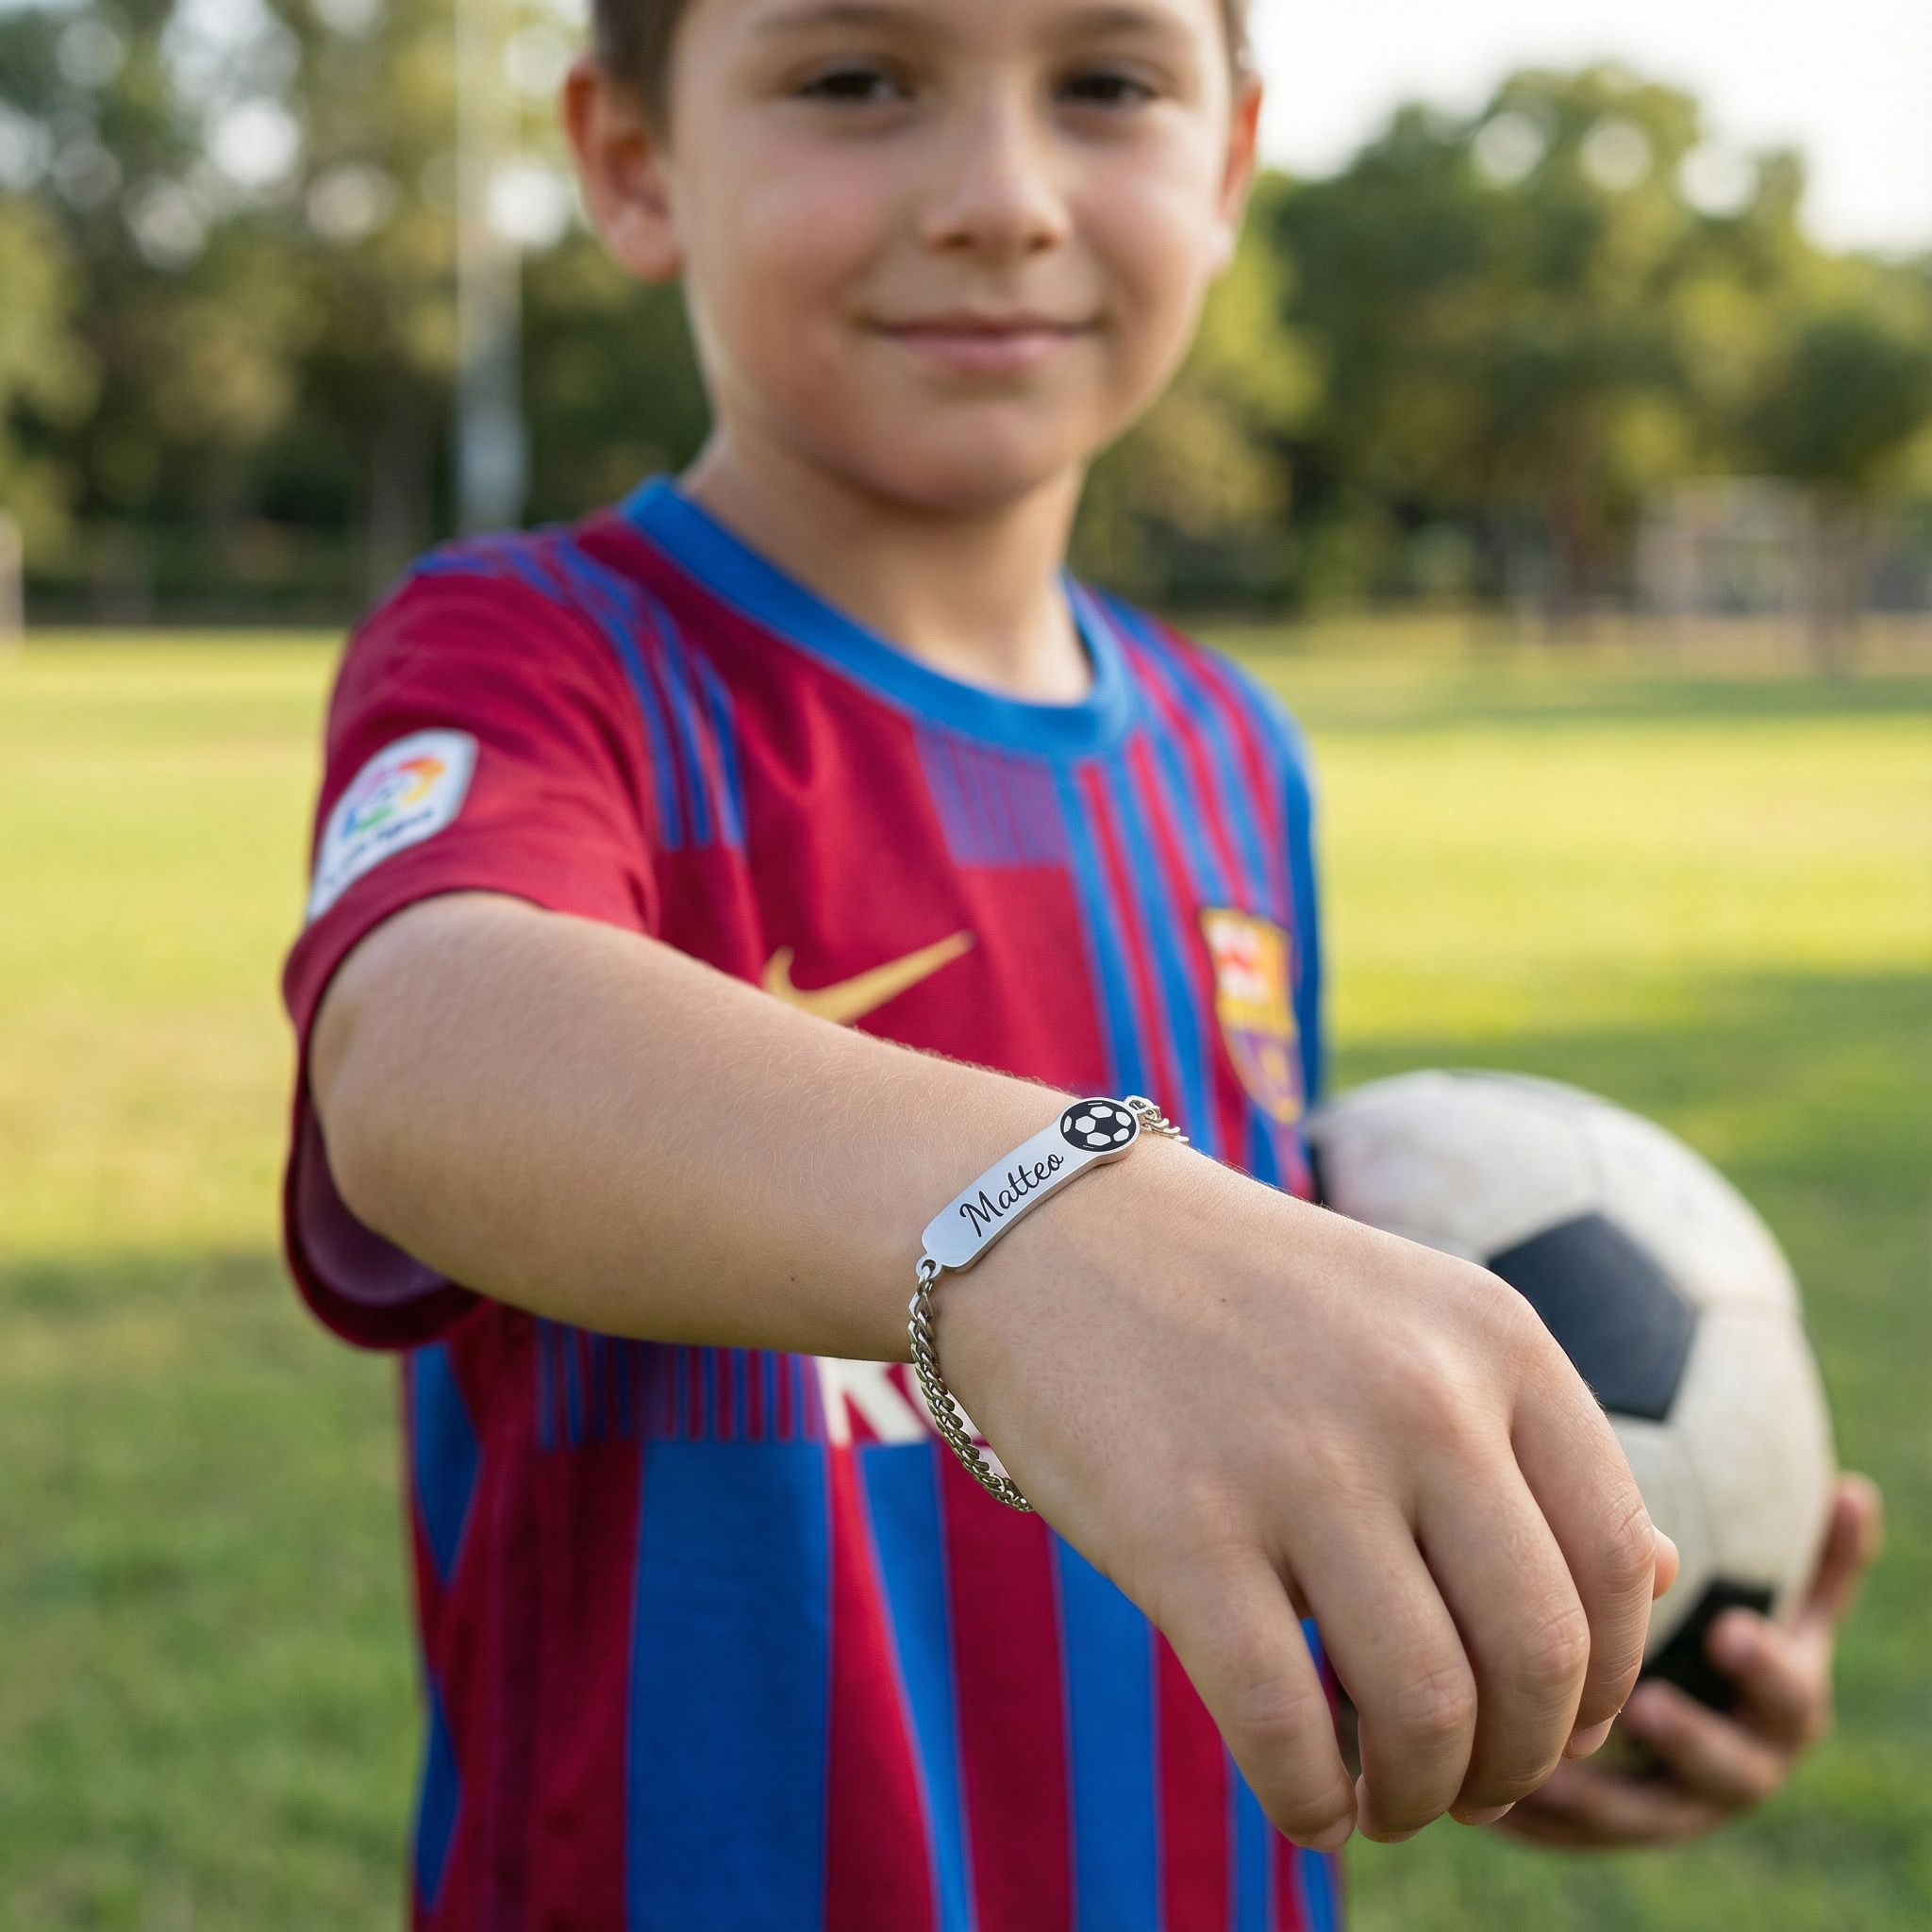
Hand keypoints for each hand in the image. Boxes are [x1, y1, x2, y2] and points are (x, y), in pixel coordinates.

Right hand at [938, 1138, 1671, 1848]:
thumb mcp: (1414, 1316)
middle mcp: (1418, 1396)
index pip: (1619, 1561)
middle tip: (1477, 1785)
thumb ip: (1531, 1438)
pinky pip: (1286, 1728)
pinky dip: (1311, 1804)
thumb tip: (1663, 1578)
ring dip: (1425, 1798)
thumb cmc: (1242, 1292)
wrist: (1050, 1229)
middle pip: (1540, 1655)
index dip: (1606, 1680)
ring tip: (1388, 1800)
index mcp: (1495, 1337)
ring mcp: (1300, 1463)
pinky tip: (1305, 1802)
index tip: (1555, 1722)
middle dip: (1524, 1761)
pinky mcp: (1182, 1532)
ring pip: (1427, 1710)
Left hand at [1498, 1473, 1882, 1847]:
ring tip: (1551, 1761)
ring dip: (1599, 1792)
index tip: (1729, 1627)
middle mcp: (1735, 1763)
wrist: (1669, 1699)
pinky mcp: (1606, 1826)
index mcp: (1780, 1704)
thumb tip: (1853, 1490)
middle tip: (1647, 1705)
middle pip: (1728, 1771)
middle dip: (1692, 1740)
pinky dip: (1532, 1814)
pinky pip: (1570, 1833)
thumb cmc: (1721, 1614)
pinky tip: (1486, 1782)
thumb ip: (1809, 1549)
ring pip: (1642, 1814)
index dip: (1767, 1669)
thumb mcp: (1765, 1578)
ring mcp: (1672, 1804)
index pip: (1792, 1696)